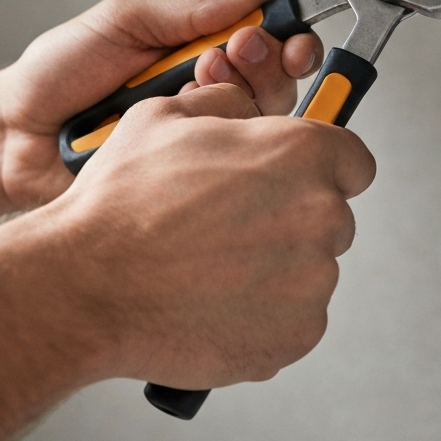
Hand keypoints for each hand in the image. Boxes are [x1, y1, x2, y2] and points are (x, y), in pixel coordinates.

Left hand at [0, 0, 323, 209]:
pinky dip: (205, 138)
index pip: (263, 42)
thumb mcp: (122, 20)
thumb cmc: (56, 76)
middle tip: (233, 53)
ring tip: (187, 82)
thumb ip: (188, 9)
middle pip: (273, 85)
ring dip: (229, 96)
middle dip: (263, 64)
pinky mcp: (182, 175)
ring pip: (254, 124)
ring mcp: (194, 137)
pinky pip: (220, 162)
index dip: (285, 39)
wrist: (12, 134)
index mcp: (194, 51)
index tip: (286, 35)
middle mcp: (202, 94)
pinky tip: (175, 128)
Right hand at [53, 83, 376, 388]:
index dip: (322, 167)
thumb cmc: (120, 203)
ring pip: (311, 268)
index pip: (355, 161)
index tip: (297, 180)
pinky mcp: (295, 336)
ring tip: (210, 265)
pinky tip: (213, 299)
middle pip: (331, 215)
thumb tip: (250, 109)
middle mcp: (320, 214)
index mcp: (300, 153)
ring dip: (276, 266)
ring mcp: (311, 281)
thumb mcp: (166, 115)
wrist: (85, 286)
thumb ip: (228, 104)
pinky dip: (264, 312)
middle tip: (231, 223)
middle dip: (291, 216)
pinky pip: (295, 318)